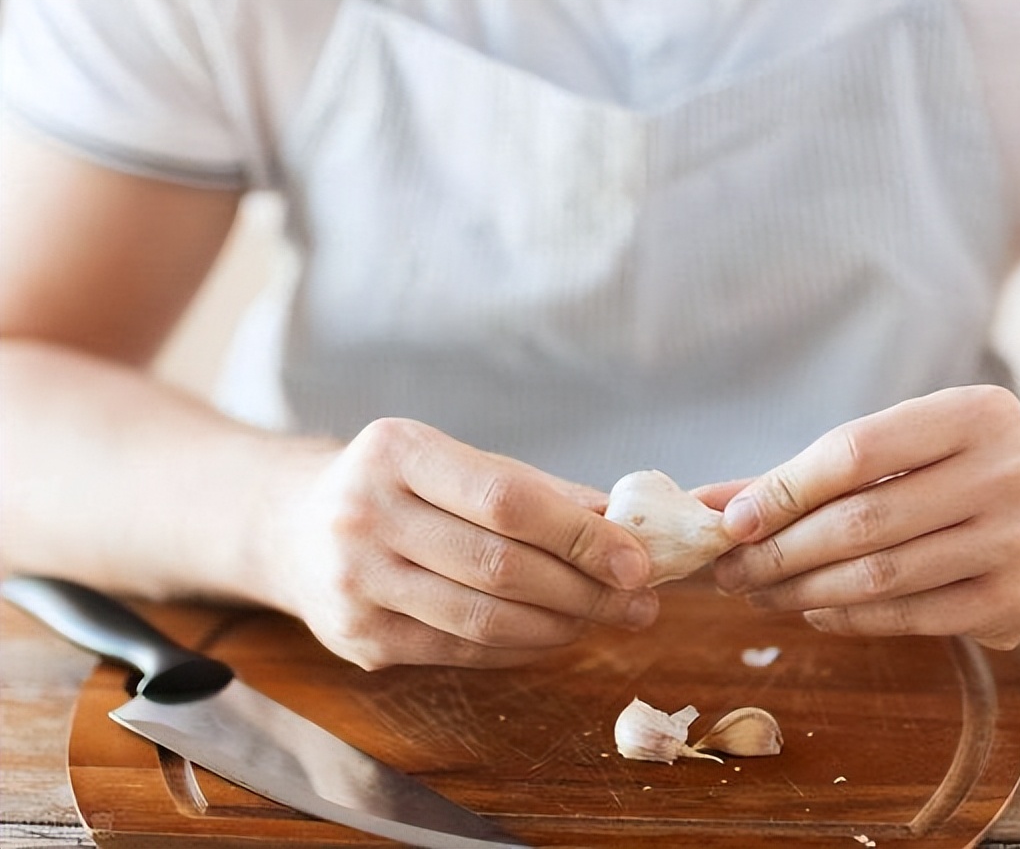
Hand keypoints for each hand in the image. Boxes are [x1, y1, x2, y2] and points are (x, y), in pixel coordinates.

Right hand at [259, 418, 656, 668]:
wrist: (293, 529)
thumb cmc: (397, 487)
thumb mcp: (455, 462)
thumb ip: (535, 489)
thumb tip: (622, 522)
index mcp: (396, 452)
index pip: (506, 501)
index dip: (580, 535)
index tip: (637, 560)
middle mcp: (365, 515)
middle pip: (500, 567)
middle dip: (586, 590)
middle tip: (639, 602)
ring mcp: (356, 583)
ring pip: (484, 620)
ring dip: (562, 626)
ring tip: (605, 618)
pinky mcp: (360, 639)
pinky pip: (462, 652)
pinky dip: (522, 649)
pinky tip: (555, 634)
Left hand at [711, 386, 1019, 649]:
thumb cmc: (961, 480)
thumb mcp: (906, 453)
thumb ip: (812, 475)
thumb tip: (708, 503)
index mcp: (976, 412)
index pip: (855, 450)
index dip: (784, 489)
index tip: (730, 522)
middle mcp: (1009, 469)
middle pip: (861, 519)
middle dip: (779, 551)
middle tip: (729, 572)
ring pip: (880, 574)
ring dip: (802, 591)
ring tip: (758, 594)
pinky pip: (909, 616)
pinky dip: (847, 618)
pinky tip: (812, 611)